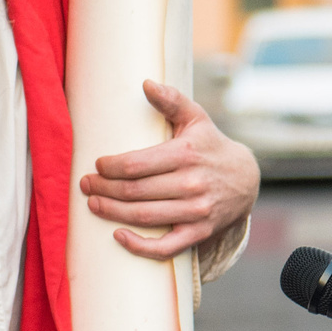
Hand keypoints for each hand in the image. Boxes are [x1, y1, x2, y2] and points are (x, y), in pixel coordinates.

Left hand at [81, 79, 259, 259]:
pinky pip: (165, 247)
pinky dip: (139, 245)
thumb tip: (145, 83)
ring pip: (143, 216)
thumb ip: (171, 100)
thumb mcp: (196, 118)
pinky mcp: (199, 233)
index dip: (110, 167)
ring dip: (112, 212)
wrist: (246, 179)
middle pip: (134, 191)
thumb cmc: (211, 146)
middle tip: (86, 185)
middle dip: (103, 189)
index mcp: (186, 154)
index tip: (97, 165)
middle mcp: (192, 184)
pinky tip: (118, 235)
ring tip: (94, 204)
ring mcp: (196, 211)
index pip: (137, 164)